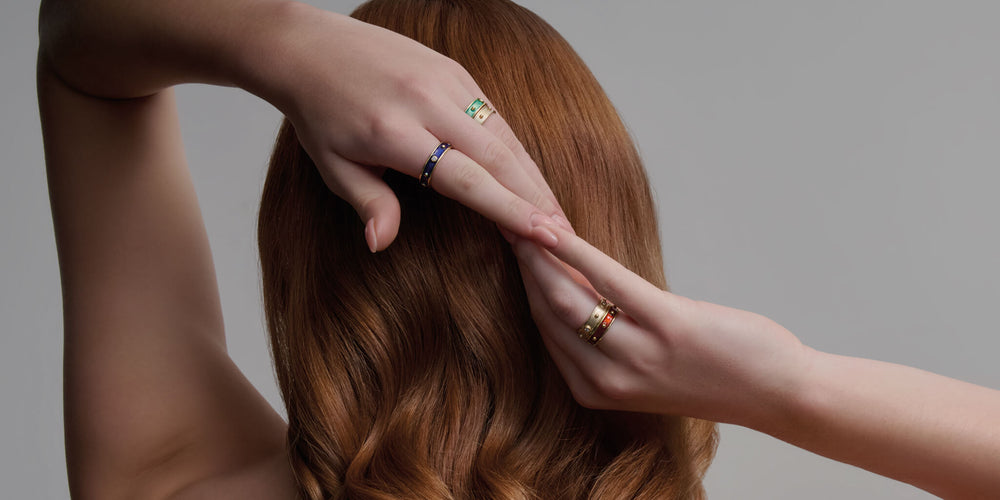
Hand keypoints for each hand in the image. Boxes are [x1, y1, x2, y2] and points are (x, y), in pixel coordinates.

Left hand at [255, 4, 568, 250]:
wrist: (309, 47)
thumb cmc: (319, 112)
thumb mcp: (333, 166)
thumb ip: (368, 203)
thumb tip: (382, 245)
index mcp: (394, 132)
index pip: (466, 178)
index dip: (508, 209)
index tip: (542, 236)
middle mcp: (427, 102)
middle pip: (498, 157)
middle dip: (536, 199)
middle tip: (566, 236)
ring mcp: (446, 81)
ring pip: (505, 135)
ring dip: (534, 177)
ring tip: (556, 214)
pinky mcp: (454, 71)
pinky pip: (495, 115)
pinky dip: (517, 150)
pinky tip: (531, 178)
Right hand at [510, 218, 813, 426]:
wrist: (777, 392)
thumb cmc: (716, 374)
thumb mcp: (648, 367)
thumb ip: (610, 338)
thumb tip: (580, 286)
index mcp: (597, 391)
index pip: (545, 330)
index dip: (525, 284)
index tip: (514, 249)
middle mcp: (610, 379)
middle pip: (547, 310)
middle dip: (524, 263)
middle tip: (507, 221)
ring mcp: (637, 356)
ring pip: (566, 296)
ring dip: (541, 252)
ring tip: (525, 218)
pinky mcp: (666, 327)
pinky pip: (609, 281)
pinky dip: (578, 252)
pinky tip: (558, 230)